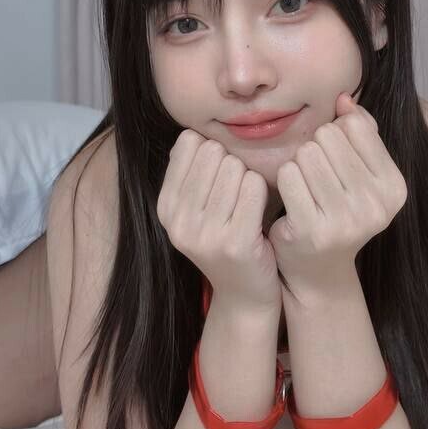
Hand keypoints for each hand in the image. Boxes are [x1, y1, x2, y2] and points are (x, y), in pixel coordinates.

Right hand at [157, 130, 281, 315]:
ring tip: (248, 204)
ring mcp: (205, 235)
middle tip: (238, 192)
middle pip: (214, 153)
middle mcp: (178, 221)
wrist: (245, 294)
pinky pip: (254, 187)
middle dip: (232, 163)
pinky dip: (262, 191)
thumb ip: (189, 172)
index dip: (214, 151)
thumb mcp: (196, 208)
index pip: (190, 144)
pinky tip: (260, 211)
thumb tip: (190, 134)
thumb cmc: (226, 238)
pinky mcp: (236, 243)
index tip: (220, 174)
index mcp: (165, 207)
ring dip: (249, 178)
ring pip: (235, 167)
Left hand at [267, 93, 407, 304]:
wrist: (318, 268)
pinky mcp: (312, 230)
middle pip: (328, 137)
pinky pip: (288, 175)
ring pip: (306, 153)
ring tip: (305, 187)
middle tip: (316, 176)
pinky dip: (284, 179)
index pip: (356, 126)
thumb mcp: (360, 170)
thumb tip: (344, 98)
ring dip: (298, 164)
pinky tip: (291, 197)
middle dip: (315, 147)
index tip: (334, 158)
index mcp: (395, 187)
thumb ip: (359, 130)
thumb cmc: (337, 207)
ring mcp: (346, 221)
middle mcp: (377, 205)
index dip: (336, 132)